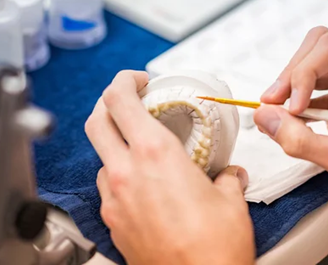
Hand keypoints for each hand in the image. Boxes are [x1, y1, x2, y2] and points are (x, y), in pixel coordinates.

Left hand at [85, 71, 254, 264]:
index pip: (119, 99)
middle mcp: (127, 174)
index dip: (124, 81)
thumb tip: (229, 175)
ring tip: (142, 150)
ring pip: (101, 157)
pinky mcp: (113, 223)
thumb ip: (228, 178)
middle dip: (109, 103)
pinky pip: (107, 187)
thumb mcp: (230, 200)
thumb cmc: (214, 248)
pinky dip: (120, 176)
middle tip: (130, 102)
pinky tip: (143, 186)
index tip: (138, 80)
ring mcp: (114, 200)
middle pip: (96, 120)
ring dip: (116, 144)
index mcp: (155, 155)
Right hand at [254, 27, 327, 256]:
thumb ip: (299, 138)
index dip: (304, 73)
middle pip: (318, 48)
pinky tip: (286, 120)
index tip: (291, 107)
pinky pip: (312, 86)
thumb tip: (263, 116)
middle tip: (272, 104)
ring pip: (311, 64)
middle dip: (292, 75)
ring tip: (275, 112)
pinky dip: (295, 101)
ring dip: (289, 87)